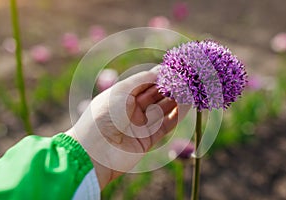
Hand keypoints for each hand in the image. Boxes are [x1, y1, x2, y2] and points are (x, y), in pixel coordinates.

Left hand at [65, 69, 182, 188]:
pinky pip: (166, 124)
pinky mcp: (149, 139)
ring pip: (164, 109)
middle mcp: (133, 110)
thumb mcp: (120, 91)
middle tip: (187, 78)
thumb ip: (142, 80)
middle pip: (156, 95)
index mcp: (123, 96)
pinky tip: (187, 104)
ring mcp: (141, 124)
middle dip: (171, 86)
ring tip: (191, 88)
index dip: (160, 76)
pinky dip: (177, 114)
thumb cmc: (103, 115)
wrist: (94, 151)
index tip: (176, 68)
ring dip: (177, 99)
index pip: (146, 83)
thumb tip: (159, 70)